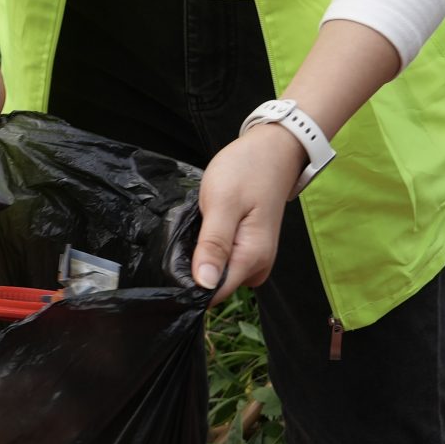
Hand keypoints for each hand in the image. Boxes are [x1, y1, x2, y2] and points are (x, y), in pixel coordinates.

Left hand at [190, 122, 307, 303]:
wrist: (274, 150)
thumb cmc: (247, 171)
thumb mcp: (222, 204)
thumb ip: (214, 245)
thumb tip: (204, 285)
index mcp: (252, 259)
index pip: (214, 293)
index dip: (189, 284)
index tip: (171, 263)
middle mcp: (258, 266)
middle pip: (215, 285)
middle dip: (194, 265)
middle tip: (187, 230)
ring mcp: (256, 259)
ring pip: (217, 273)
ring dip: (201, 254)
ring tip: (198, 224)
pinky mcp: (251, 249)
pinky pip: (224, 260)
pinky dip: (210, 247)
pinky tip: (206, 228)